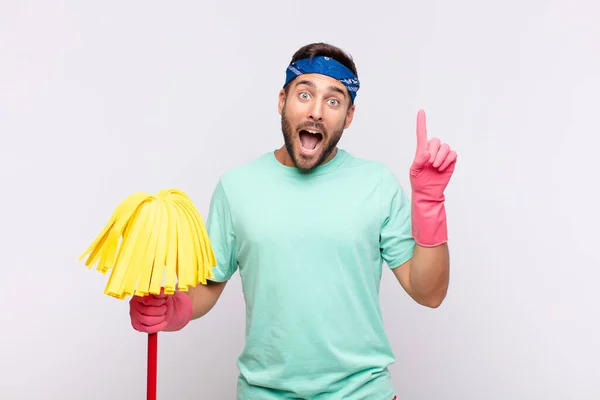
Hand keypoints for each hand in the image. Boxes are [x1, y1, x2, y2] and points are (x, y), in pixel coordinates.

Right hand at [129, 289, 192, 333]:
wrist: (165, 308)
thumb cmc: (163, 300)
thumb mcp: (164, 293)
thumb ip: (162, 292)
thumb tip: (159, 292)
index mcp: (139, 294)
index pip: (147, 300)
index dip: (158, 302)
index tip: (164, 301)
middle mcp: (134, 304)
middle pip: (147, 311)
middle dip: (160, 311)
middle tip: (164, 308)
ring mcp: (134, 315)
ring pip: (147, 320)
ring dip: (159, 319)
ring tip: (163, 315)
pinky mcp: (136, 325)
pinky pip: (147, 329)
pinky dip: (157, 327)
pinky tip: (163, 323)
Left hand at [408, 110, 456, 246]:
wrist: (428, 193)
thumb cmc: (419, 181)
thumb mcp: (414, 171)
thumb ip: (418, 160)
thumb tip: (426, 153)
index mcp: (422, 150)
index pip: (422, 134)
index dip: (421, 122)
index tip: (421, 111)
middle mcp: (433, 150)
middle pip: (436, 141)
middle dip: (434, 152)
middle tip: (430, 164)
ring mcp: (443, 155)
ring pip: (446, 147)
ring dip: (441, 157)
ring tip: (435, 167)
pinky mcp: (451, 161)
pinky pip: (453, 154)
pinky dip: (448, 160)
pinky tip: (442, 168)